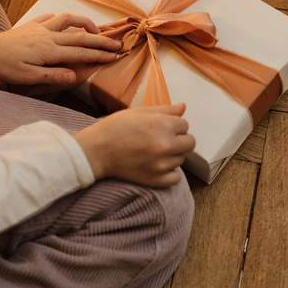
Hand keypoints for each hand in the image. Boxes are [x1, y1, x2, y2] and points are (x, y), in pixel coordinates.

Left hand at [0, 12, 121, 86]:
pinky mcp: (32, 24)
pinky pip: (52, 17)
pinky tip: (66, 23)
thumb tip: (74, 77)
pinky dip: (63, 18)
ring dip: (85, 23)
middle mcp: (49, 36)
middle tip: (117, 44)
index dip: (99, 55)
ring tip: (96, 30)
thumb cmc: (5, 66)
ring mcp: (41, 27)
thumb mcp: (27, 78)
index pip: (80, 53)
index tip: (115, 57)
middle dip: (101, 41)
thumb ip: (52, 76)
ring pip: (69, 20)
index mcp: (49, 51)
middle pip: (81, 37)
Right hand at [74, 103, 195, 187]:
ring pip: (181, 159)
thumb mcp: (139, 112)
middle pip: (190, 143)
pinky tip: (156, 165)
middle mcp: (165, 145)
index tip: (161, 127)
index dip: (174, 124)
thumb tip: (184, 107)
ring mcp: (161, 164)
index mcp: (163, 125)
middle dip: (179, 139)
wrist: (96, 150)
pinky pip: (175, 178)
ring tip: (153, 151)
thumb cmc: (115, 127)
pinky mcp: (155, 180)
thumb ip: (165, 110)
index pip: (185, 124)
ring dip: (172, 155)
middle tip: (162, 139)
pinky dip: (169, 173)